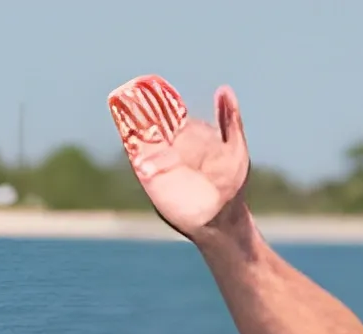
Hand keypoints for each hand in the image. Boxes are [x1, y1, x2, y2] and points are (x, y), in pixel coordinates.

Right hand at [108, 75, 249, 236]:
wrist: (225, 219)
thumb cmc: (232, 186)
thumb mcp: (235, 150)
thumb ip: (229, 120)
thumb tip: (224, 89)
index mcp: (185, 134)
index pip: (165, 111)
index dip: (155, 99)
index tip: (146, 86)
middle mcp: (168, 146)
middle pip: (147, 123)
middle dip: (137, 111)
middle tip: (129, 96)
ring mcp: (158, 163)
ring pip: (140, 141)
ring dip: (132, 131)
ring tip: (127, 119)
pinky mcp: (152, 183)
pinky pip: (140, 165)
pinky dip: (137, 158)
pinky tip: (136, 152)